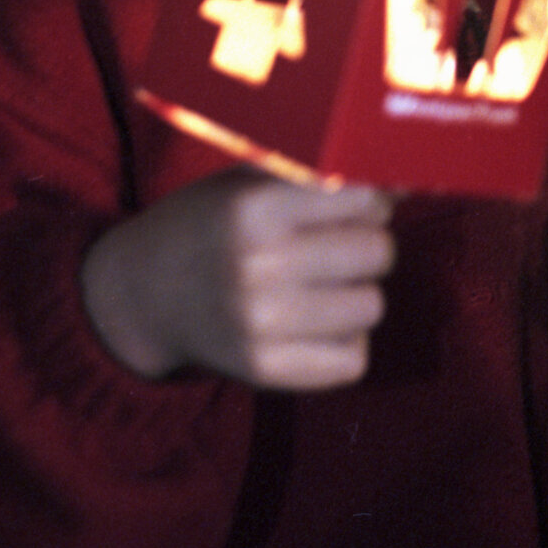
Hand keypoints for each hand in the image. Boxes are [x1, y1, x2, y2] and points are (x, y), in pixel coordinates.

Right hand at [81, 170, 395, 388]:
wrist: (141, 294)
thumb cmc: (210, 223)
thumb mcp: (248, 179)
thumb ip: (319, 176)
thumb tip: (405, 185)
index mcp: (254, 207)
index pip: (362, 197)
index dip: (370, 198)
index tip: (355, 203)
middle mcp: (259, 265)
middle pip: (378, 252)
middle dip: (366, 244)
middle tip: (335, 244)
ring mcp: (262, 324)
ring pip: (372, 305)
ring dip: (355, 292)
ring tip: (317, 283)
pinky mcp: (265, 371)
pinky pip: (354, 359)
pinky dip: (343, 341)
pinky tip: (311, 321)